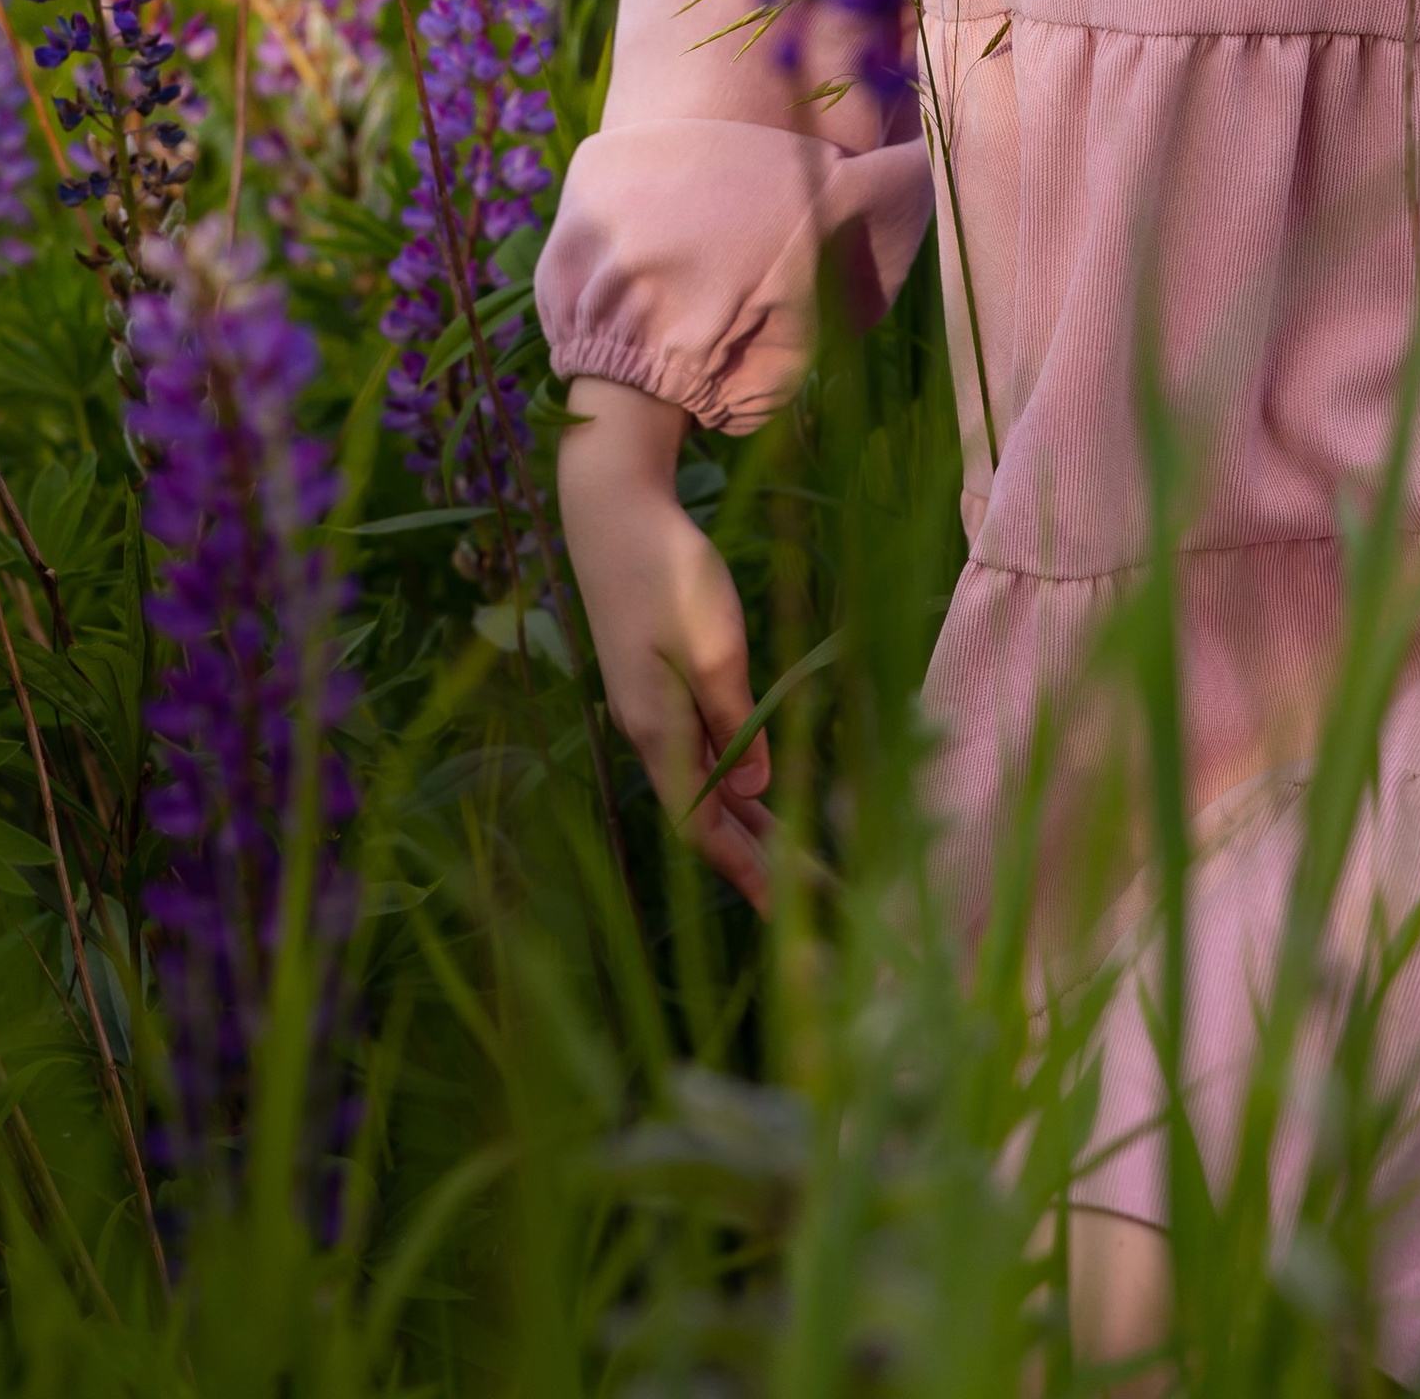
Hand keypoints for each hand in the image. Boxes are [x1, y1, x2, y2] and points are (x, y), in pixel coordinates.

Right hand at [557, 378, 771, 909]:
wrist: (612, 510)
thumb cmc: (666, 574)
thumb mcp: (713, 647)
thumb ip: (735, 721)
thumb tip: (758, 787)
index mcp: (658, 731)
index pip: (700, 826)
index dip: (742, 869)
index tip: (785, 908)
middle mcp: (648, 729)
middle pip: (702, 811)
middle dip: (753, 853)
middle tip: (807, 888)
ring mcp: (649, 704)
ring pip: (701, 780)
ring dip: (745, 817)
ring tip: (791, 849)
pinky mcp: (654, 677)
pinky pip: (696, 747)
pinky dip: (729, 772)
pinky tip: (753, 776)